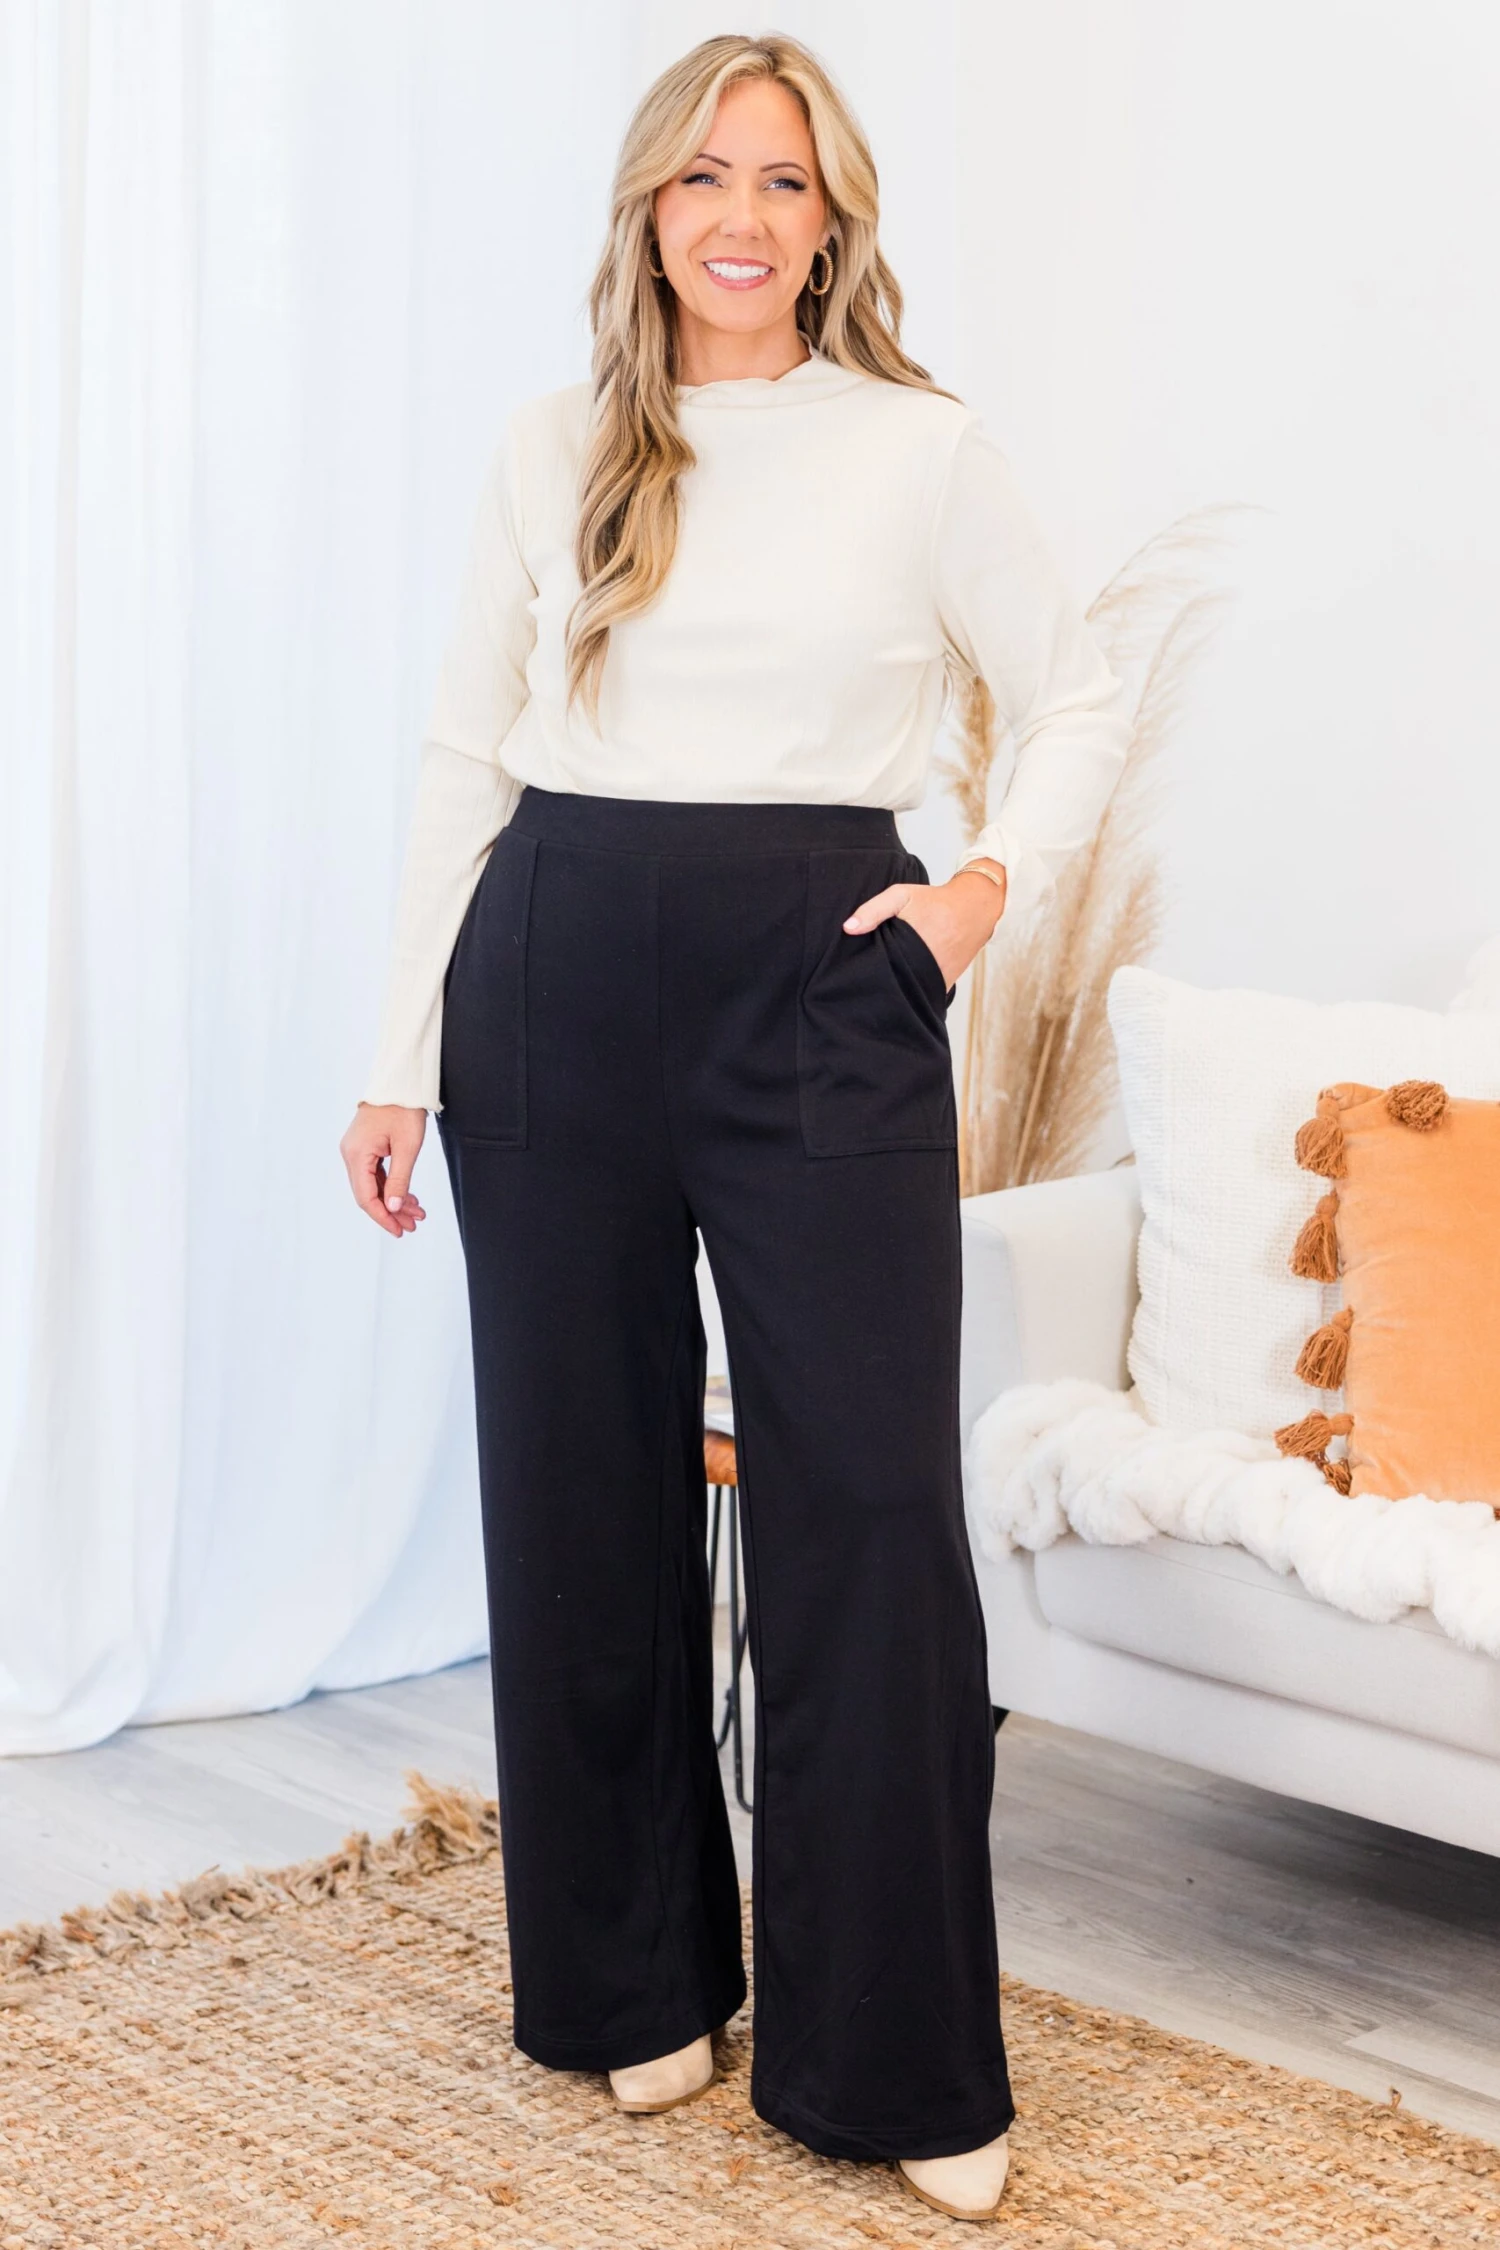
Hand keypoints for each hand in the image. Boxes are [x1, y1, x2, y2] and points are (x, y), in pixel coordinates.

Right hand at [340, 1102, 428, 1236]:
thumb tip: (391, 1208)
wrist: (400, 1082)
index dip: (382, 1217)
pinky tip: (408, 1196)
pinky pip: (375, 1174)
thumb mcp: (407, 1148)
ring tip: (416, 1213)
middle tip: (413, 1225)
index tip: (399, 1230)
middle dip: (391, 1211)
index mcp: (357, 1154)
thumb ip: (399, 1180)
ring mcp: (356, 1150)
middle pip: (368, 1193)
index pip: (366, 1197)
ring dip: (394, 1200)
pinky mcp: (364, 1147)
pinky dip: (391, 1186)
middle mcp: (350, 1154)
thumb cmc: (404, 1109)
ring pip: (373, 1185)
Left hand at [843, 860, 1007, 988]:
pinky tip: (899, 984)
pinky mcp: (944, 985)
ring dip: (894, 989)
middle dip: (876, 983)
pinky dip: (910, 991)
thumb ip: (873, 910)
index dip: (865, 970)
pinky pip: (922, 994)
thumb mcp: (902, 895)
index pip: (880, 968)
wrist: (974, 909)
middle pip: (892, 984)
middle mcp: (926, 966)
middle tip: (861, 980)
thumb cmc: (934, 901)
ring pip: (907, 992)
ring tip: (877, 984)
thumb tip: (847, 928)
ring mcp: (936, 979)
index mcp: (913, 945)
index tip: (853, 971)